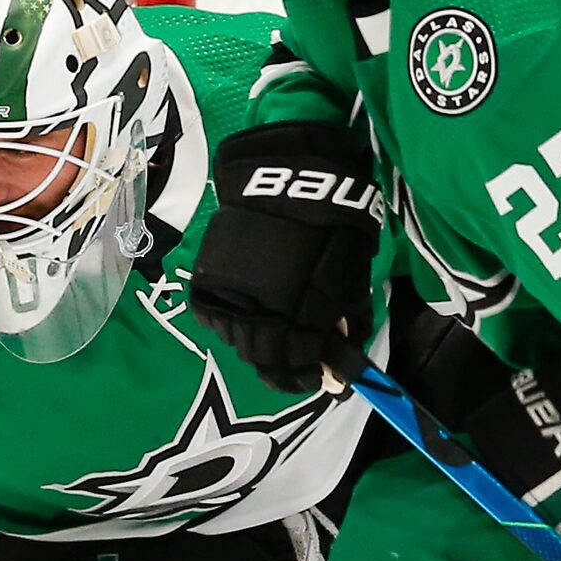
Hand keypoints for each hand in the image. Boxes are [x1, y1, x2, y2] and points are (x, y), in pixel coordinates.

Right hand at [190, 120, 383, 393]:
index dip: (307, 376)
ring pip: (235, 340)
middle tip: (297, 362)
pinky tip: (245, 315)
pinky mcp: (208, 279)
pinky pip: (213, 316)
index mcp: (295, 314)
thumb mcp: (352, 276)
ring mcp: (227, 296)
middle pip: (260, 358)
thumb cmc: (332, 228)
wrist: (288, 182)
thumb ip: (347, 320)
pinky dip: (228, 322)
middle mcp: (255, 313)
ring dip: (255, 345)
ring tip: (273, 334)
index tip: (321, 378)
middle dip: (281, 366)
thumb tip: (342, 353)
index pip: (293, 364)